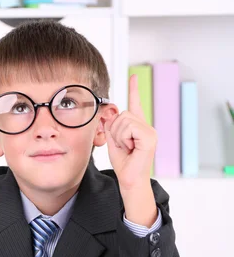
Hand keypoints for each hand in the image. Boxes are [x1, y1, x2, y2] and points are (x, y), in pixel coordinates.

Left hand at [104, 74, 156, 190]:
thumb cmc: (123, 164)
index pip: (135, 104)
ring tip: (127, 148)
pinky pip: (129, 127)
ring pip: (124, 120)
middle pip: (122, 114)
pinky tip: (131, 148)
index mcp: (138, 126)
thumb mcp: (113, 141)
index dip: (133, 89)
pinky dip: (124, 138)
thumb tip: (107, 114)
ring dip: (119, 136)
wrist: (130, 181)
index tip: (133, 76)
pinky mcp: (150, 137)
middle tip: (122, 146)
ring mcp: (150, 131)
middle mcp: (146, 126)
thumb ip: (111, 126)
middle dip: (115, 130)